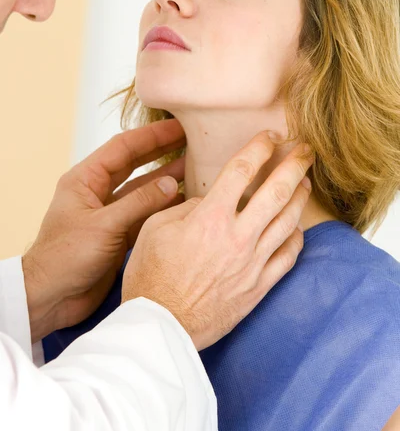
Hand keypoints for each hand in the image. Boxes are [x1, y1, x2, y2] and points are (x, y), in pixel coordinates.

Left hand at [22, 119, 185, 342]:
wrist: (51, 297)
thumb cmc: (65, 258)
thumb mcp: (104, 225)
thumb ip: (139, 203)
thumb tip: (171, 183)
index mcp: (85, 180)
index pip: (123, 147)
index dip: (152, 135)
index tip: (178, 126)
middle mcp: (98, 192)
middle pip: (135, 163)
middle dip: (162, 151)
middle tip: (191, 141)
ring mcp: (110, 213)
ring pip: (143, 189)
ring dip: (166, 178)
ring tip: (195, 167)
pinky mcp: (119, 234)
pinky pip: (145, 213)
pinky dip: (163, 206)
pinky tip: (184, 200)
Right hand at [122, 131, 313, 350]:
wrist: (161, 327)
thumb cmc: (151, 277)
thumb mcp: (154, 229)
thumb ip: (186, 208)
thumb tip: (209, 202)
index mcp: (210, 218)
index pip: (242, 170)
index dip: (259, 147)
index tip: (270, 137)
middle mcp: (237, 237)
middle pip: (277, 191)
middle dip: (296, 164)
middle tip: (306, 151)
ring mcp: (253, 263)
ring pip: (288, 221)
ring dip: (300, 197)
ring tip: (305, 182)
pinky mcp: (259, 286)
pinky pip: (288, 257)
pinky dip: (296, 238)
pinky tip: (296, 228)